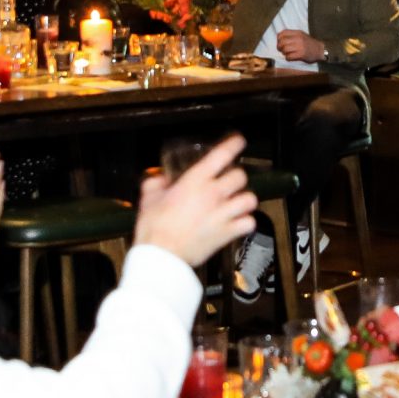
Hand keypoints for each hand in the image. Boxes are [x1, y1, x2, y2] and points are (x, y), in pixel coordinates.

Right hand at [133, 133, 255, 265]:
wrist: (162, 255)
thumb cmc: (154, 228)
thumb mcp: (149, 200)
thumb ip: (155, 185)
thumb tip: (159, 180)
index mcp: (194, 181)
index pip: (221, 155)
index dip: (233, 145)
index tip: (238, 141)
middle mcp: (212, 194)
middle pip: (240, 176)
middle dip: (236, 178)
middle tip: (231, 182)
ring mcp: (222, 214)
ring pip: (250, 199)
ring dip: (245, 200)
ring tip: (239, 202)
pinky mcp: (227, 233)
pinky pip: (249, 223)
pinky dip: (247, 222)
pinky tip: (240, 222)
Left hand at [275, 30, 325, 61]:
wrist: (320, 50)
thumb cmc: (309, 43)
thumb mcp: (302, 35)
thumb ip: (292, 35)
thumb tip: (280, 38)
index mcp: (297, 33)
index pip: (282, 33)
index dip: (278, 38)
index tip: (280, 42)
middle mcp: (298, 39)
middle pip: (282, 42)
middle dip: (279, 47)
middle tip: (281, 50)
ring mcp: (300, 47)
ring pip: (285, 49)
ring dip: (284, 53)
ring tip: (287, 54)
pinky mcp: (301, 54)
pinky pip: (289, 57)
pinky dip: (288, 58)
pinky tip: (290, 57)